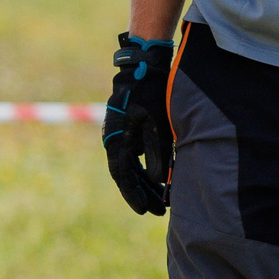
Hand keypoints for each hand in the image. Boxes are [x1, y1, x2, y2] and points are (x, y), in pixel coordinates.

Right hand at [103, 31, 176, 214]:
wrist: (144, 67)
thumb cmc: (151, 94)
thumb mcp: (157, 124)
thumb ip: (157, 152)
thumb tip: (157, 180)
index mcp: (116, 139)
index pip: (123, 174)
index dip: (133, 194)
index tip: (145, 210)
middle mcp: (115, 140)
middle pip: (128, 175)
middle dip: (144, 194)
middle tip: (159, 212)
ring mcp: (122, 135)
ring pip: (132, 167)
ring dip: (146, 184)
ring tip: (163, 201)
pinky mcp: (130, 130)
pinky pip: (137, 156)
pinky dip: (148, 169)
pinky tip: (161, 181)